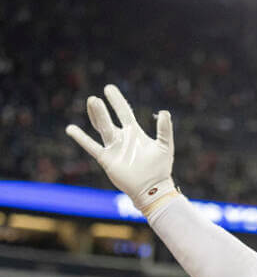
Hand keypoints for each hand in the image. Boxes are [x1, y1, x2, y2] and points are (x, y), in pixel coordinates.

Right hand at [66, 84, 176, 212]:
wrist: (153, 188)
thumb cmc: (160, 168)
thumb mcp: (165, 146)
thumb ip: (164, 129)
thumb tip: (164, 111)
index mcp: (135, 133)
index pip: (124, 112)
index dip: (117, 100)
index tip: (108, 88)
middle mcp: (122, 138)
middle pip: (108, 118)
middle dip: (102, 108)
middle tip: (95, 97)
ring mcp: (113, 148)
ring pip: (101, 128)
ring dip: (96, 116)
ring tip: (92, 102)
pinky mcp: (106, 159)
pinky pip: (91, 147)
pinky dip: (81, 138)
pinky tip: (71, 129)